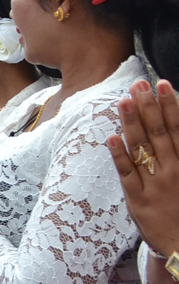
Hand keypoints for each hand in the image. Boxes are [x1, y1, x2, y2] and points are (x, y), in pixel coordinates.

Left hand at [109, 79, 178, 259]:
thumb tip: (175, 128)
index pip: (178, 129)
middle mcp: (173, 172)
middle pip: (159, 133)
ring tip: (124, 100)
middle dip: (149, 107)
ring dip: (132, 123)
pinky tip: (112, 137)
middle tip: (140, 84)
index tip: (162, 84)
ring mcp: (154, 185)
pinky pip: (127, 174)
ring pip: (142, 148)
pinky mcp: (137, 200)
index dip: (170, 106)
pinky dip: (119, 155)